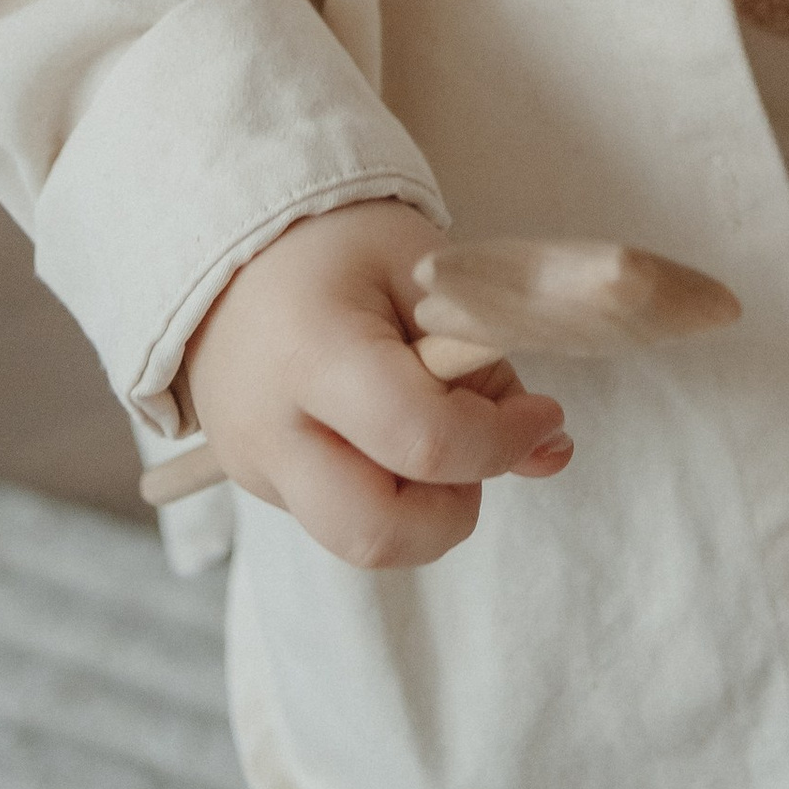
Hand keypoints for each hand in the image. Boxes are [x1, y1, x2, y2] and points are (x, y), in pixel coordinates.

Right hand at [186, 199, 571, 569]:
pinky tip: (388, 430)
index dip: (502, 440)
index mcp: (315, 352)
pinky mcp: (255, 483)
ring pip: (358, 543)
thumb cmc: (339, 245)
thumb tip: (554, 452)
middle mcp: (271, 428)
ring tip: (433, 433)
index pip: (422, 440)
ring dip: (422, 510)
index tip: (547, 415)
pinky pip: (336, 518)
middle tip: (477, 447)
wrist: (234, 244)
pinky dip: (386, 494)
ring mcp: (255, 466)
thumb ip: (488, 359)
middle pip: (376, 532)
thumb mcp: (424, 273)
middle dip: (453, 508)